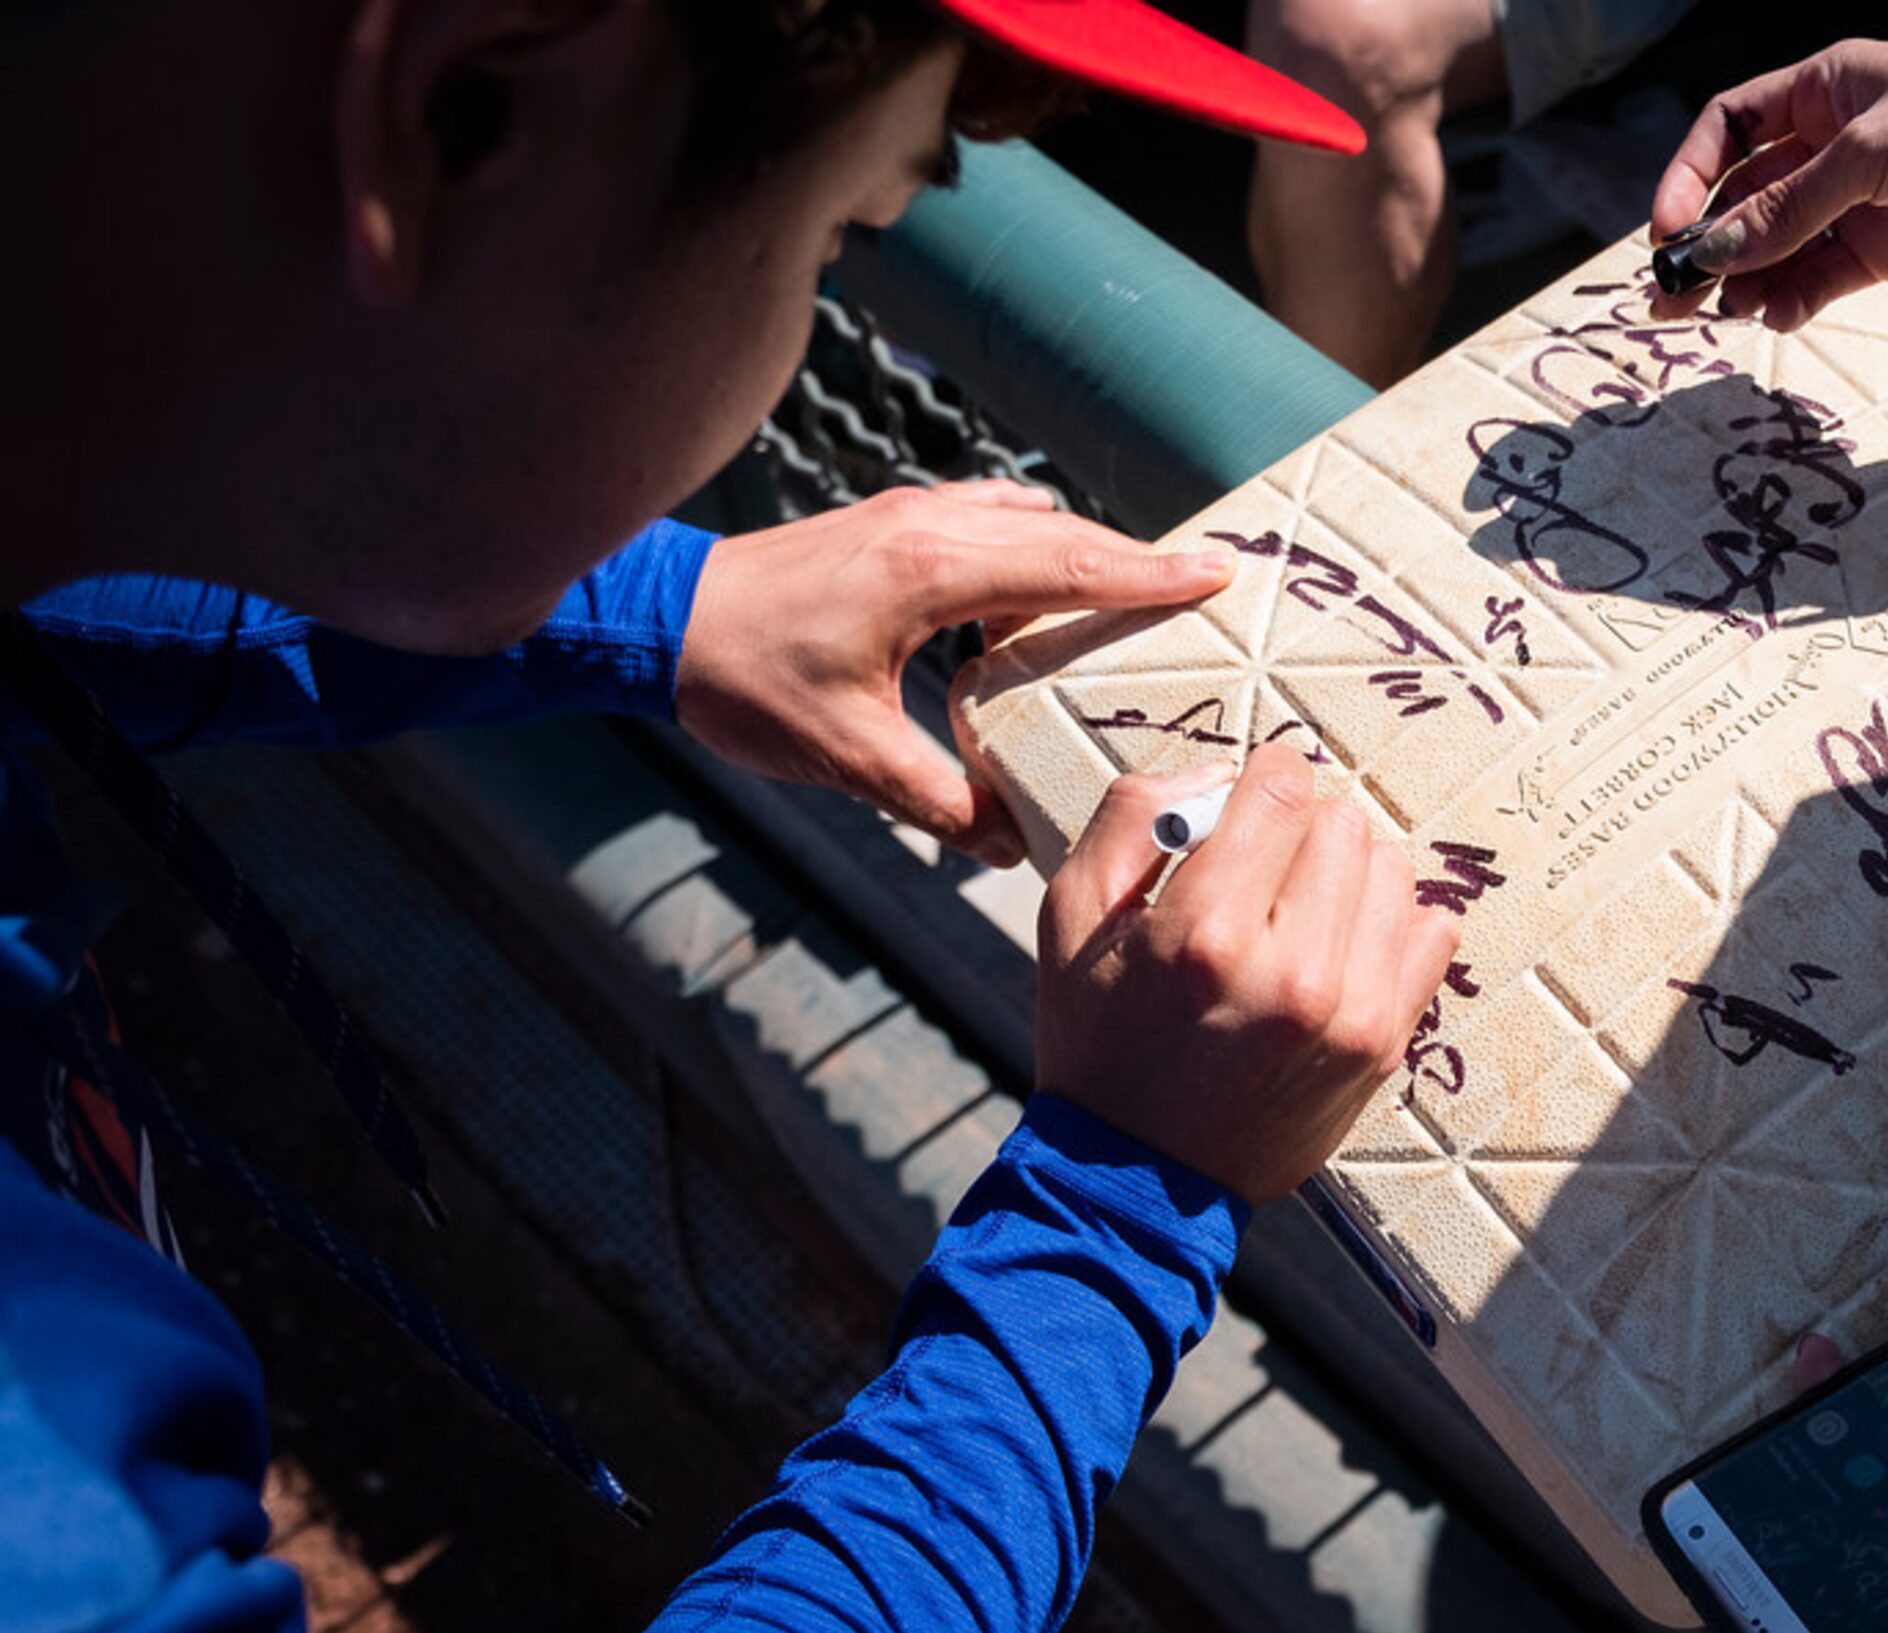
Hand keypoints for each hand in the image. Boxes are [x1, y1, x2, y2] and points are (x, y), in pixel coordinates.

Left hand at [676, 484, 1233, 867]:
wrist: (659, 620)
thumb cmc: (744, 682)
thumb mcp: (847, 757)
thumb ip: (937, 804)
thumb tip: (1008, 849)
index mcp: (930, 574)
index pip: (1068, 566)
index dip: (1148, 574)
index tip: (1217, 573)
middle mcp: (928, 527)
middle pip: (1063, 536)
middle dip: (1138, 559)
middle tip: (1208, 582)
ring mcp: (907, 516)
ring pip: (1025, 524)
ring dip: (1084, 552)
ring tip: (1138, 590)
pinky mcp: (887, 523)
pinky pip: (985, 521)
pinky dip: (1030, 545)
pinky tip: (1041, 581)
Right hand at [1032, 742, 1462, 1201]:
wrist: (1137, 1177)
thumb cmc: (1099, 1038)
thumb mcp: (1069, 915)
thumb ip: (1133, 817)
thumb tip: (1220, 773)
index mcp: (1205, 933)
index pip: (1282, 789)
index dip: (1263, 775)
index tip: (1249, 797)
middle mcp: (1289, 972)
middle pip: (1342, 824)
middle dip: (1299, 829)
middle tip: (1260, 869)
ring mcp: (1349, 1014)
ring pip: (1392, 870)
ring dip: (1347, 872)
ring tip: (1299, 909)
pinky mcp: (1384, 1046)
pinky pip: (1432, 933)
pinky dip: (1393, 922)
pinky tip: (1342, 944)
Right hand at [1648, 39, 1887, 331]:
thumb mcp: (1871, 153)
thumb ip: (1789, 207)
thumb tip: (1713, 250)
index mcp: (1820, 91)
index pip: (1728, 130)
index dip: (1689, 175)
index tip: (1666, 228)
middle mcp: (1829, 145)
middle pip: (1743, 197)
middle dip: (1705, 243)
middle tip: (1667, 295)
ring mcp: (1855, 201)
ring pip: (1775, 246)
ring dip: (1742, 281)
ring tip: (1716, 317)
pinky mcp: (1884, 251)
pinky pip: (1818, 279)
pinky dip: (1791, 300)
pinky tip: (1774, 318)